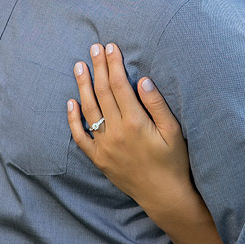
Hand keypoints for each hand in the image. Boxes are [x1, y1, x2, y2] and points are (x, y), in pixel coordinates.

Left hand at [68, 43, 191, 216]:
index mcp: (134, 123)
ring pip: (88, 109)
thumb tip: (142, 80)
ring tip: (79, 66)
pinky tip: (71, 102)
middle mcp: (115, 132)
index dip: (113, 64)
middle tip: (94, 48)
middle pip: (102, 92)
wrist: (164, 196)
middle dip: (98, 67)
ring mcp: (104, 146)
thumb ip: (157, 105)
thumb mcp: (173, 131)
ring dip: (83, 86)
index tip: (110, 47)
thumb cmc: (174, 162)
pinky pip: (80, 136)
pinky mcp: (98, 158)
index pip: (119, 85)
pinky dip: (74, 119)